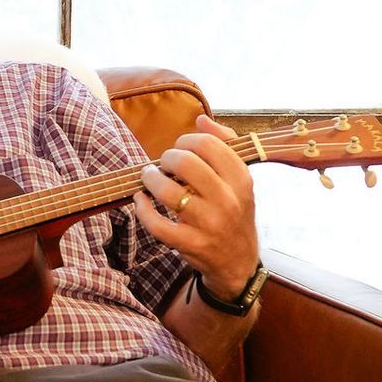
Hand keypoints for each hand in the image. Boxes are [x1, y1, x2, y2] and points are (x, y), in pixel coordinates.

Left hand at [134, 114, 259, 299]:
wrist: (239, 262)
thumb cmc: (234, 212)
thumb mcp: (239, 180)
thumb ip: (225, 145)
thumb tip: (200, 119)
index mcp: (241, 179)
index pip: (207, 144)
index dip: (185, 141)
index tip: (179, 149)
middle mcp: (228, 200)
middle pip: (185, 163)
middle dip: (166, 158)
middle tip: (162, 164)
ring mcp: (209, 224)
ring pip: (168, 192)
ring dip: (150, 179)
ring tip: (148, 178)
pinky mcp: (191, 244)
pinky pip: (157, 224)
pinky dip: (142, 209)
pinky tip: (140, 200)